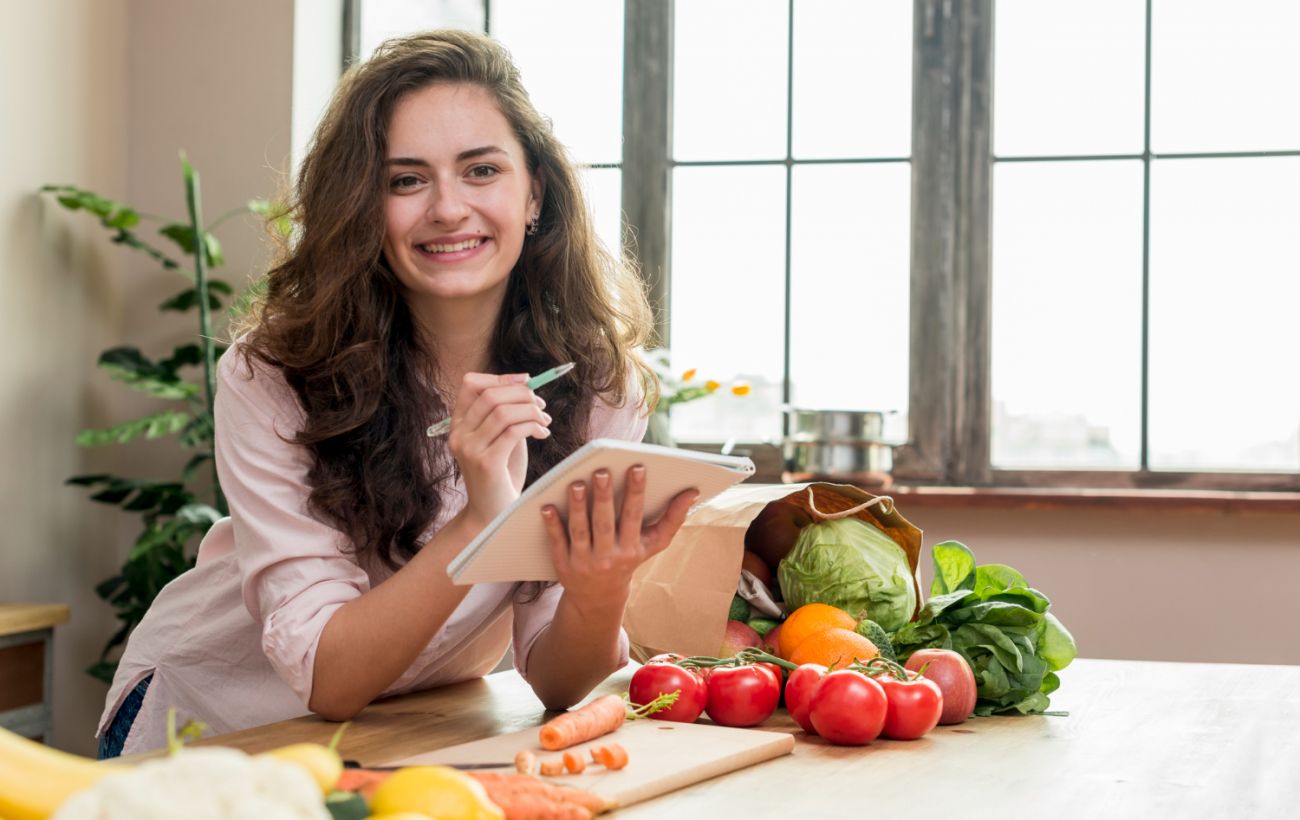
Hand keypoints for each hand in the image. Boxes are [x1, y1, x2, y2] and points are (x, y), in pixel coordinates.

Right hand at [447, 372, 550, 526]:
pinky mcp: (486, 463)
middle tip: (541, 405)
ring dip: (531, 411)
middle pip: (490, 395)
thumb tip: (527, 388)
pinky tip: (543, 433)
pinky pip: (513, 431)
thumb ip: (507, 415)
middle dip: (522, 394)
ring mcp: (469, 449)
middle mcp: (459, 435)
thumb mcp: (501, 439)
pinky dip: (533, 426)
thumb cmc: (501, 475)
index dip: (501, 378)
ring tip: (545, 420)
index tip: (527, 381)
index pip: (471, 384)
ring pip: (503, 411)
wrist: (493, 514)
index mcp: (458, 425)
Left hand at [540, 465, 698, 613]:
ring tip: (575, 484)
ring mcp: (584, 563)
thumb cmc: (629, 559)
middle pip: (605, 523)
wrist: (599, 597)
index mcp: (632, 548)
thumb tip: (692, 491)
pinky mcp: (563, 566)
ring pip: (580, 531)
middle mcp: (609, 557)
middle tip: (601, 471)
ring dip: (577, 507)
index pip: (634, 516)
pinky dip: (552, 525)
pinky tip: (546, 506)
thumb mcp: (653, 544)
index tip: (636, 468)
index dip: (636, 492)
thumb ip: (673, 518)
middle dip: (603, 496)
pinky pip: (557, 543)